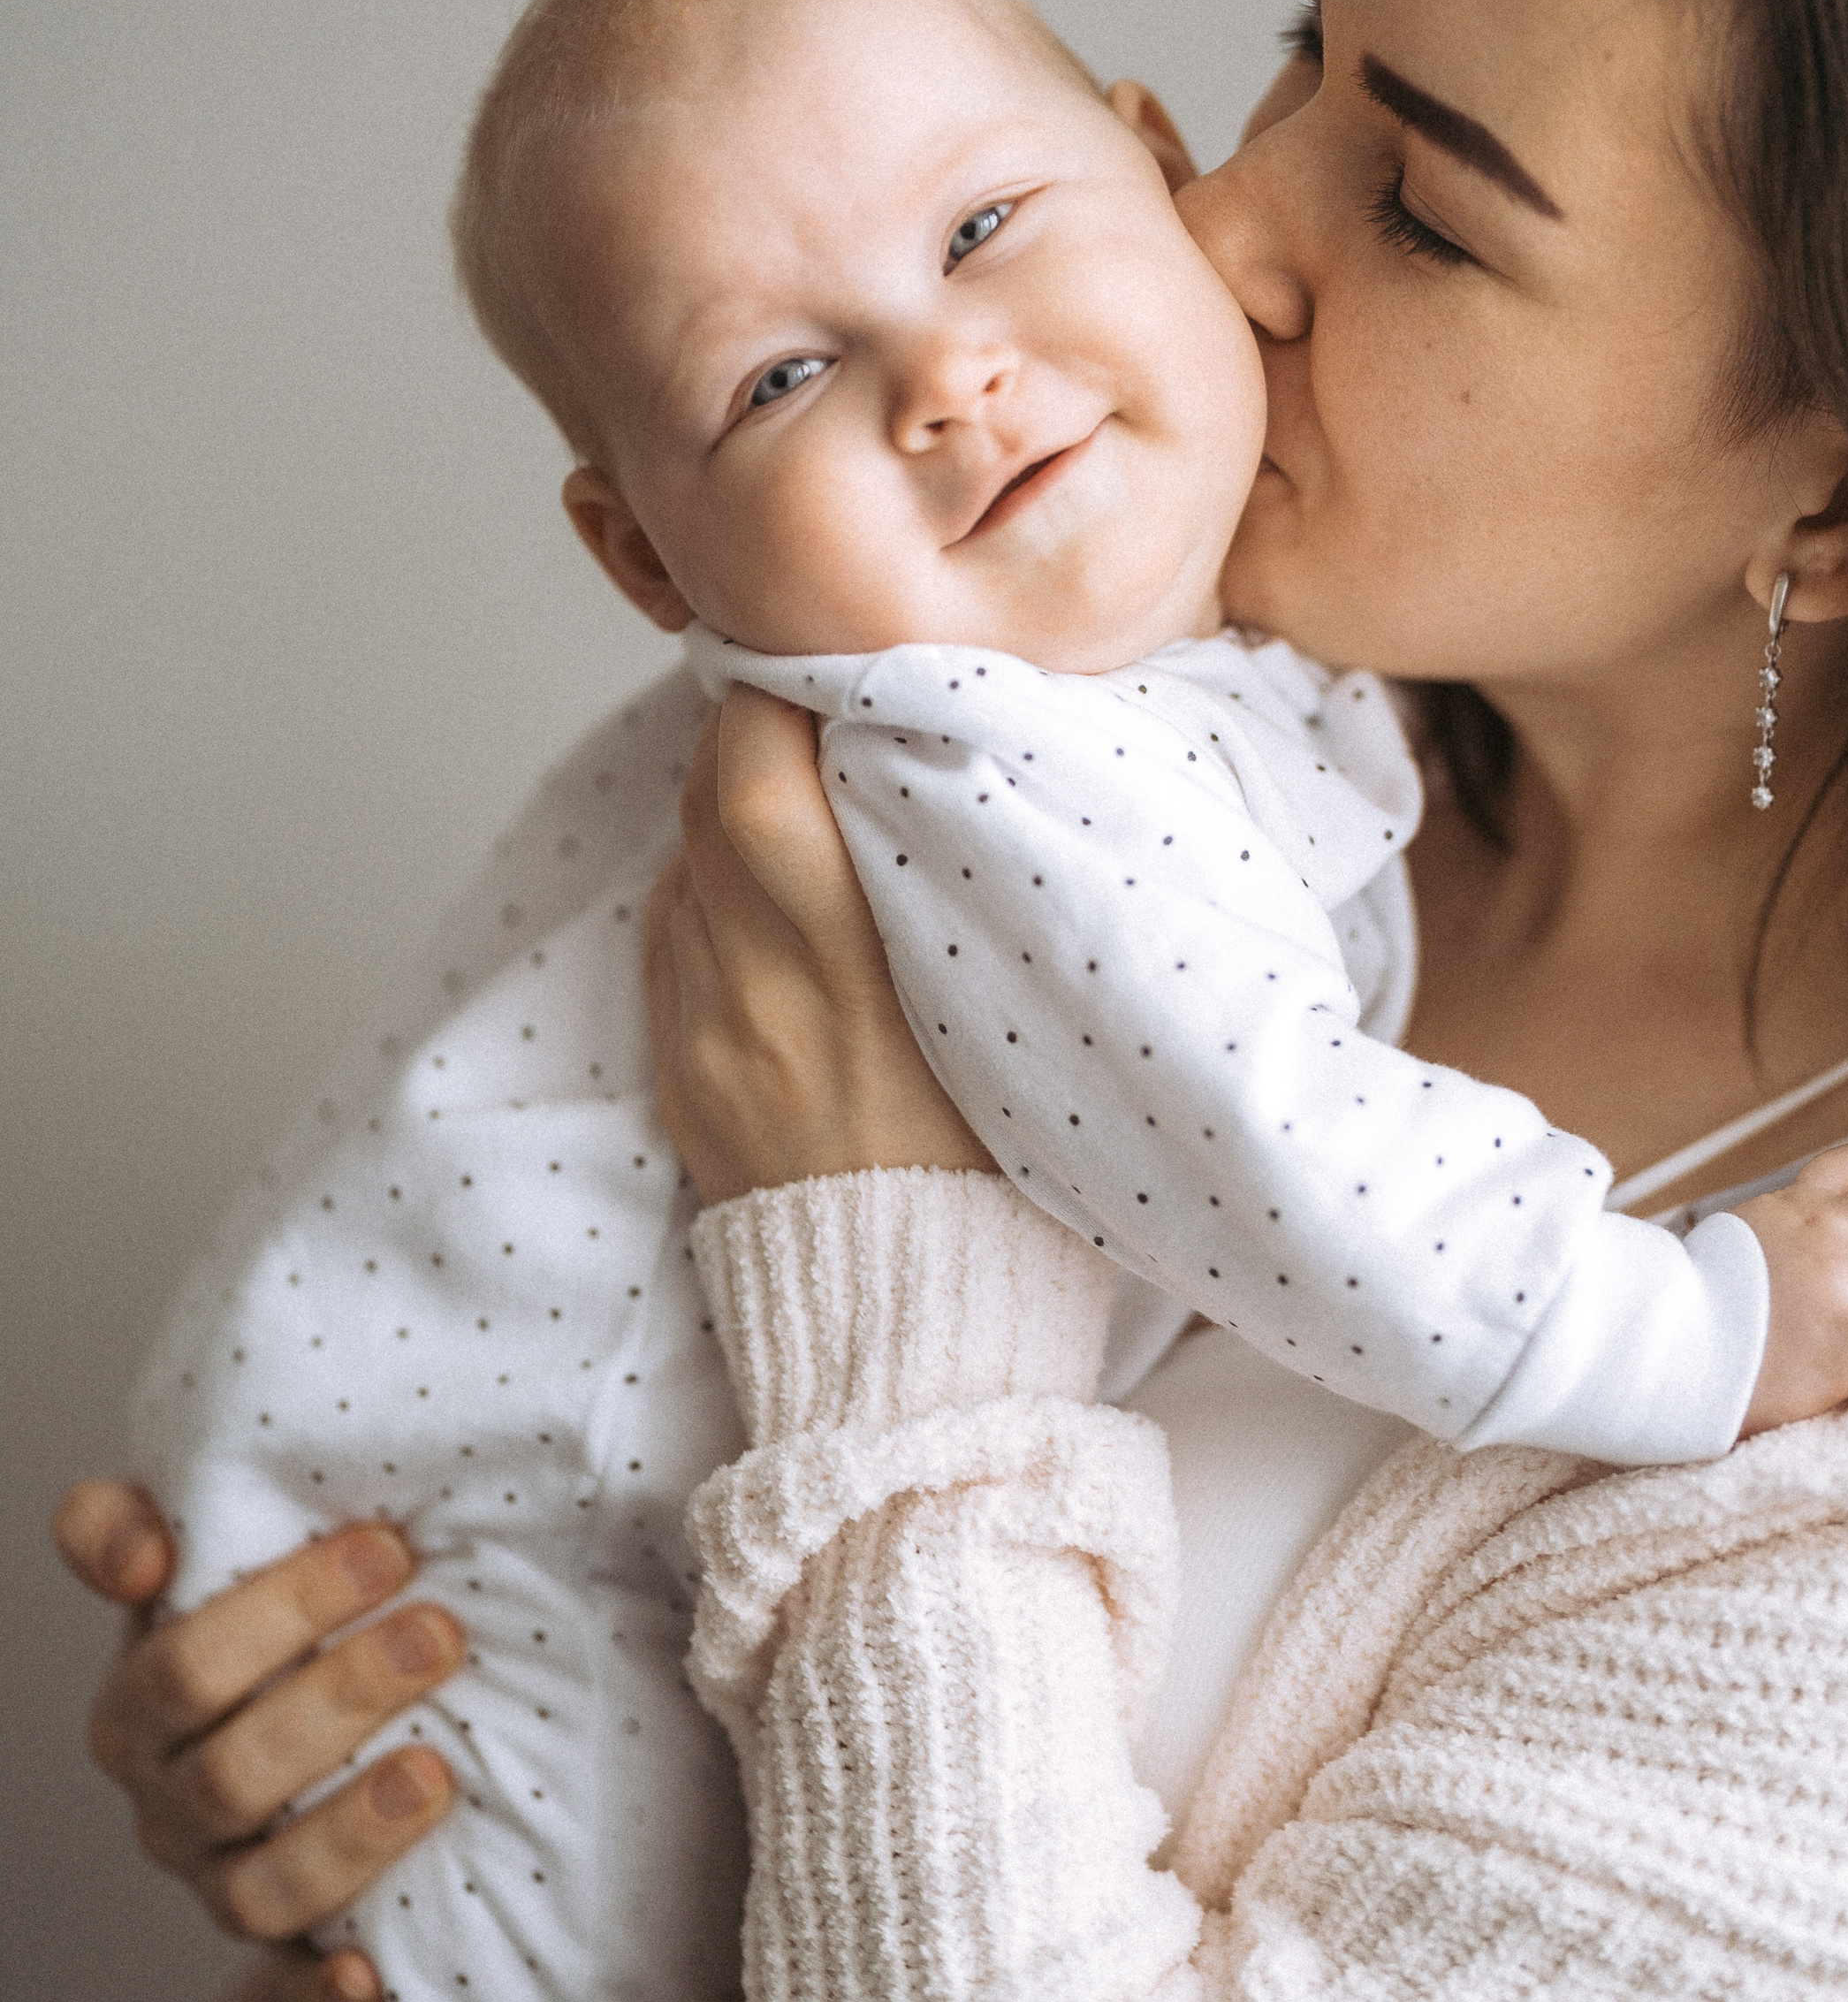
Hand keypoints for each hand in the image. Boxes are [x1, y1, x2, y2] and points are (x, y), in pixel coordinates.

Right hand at [55, 1479, 463, 2001]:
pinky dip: (326, 1991)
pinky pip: (295, 1990)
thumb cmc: (288, 1620)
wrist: (328, 1719)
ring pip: (257, 1887)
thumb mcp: (230, 1549)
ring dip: (348, 1834)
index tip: (385, 1546)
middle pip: (231, 1768)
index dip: (277, 1610)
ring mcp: (219, 1880)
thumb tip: (140, 1552)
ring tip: (438, 1775)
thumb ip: (156, 1516)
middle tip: (444, 1632)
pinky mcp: (285, 1952)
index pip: (179, 1663)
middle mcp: (168, 1796)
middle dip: (344, 1695)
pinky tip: (376, 1978)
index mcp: (144, 1697)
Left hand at [644, 685, 993, 1203]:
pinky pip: (672, 936)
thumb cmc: (1006, 1188)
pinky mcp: (679, 1072)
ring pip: (686, 859)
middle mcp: (760, 987)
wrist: (913, 1338)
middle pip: (711, 799)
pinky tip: (770, 898)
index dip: (779, 698)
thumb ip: (974, 902)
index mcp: (856, 966)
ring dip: (731, 805)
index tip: (826, 663)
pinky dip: (711, 891)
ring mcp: (706, 1031)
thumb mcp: (1022, 1027)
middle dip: (752, 728)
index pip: (763, 780)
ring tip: (802, 792)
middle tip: (812, 699)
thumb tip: (943, 786)